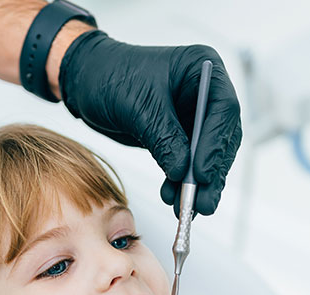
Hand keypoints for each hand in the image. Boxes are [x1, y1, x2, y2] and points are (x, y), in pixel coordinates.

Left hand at [58, 31, 241, 216]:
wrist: (86, 82)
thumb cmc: (110, 77)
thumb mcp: (138, 107)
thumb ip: (164, 138)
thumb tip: (183, 172)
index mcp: (202, 69)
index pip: (223, 110)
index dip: (215, 145)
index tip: (201, 174)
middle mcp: (204, 92)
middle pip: (221, 138)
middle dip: (212, 174)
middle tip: (202, 203)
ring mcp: (194, 116)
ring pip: (208, 156)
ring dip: (198, 185)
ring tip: (187, 209)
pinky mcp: (180, 136)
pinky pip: (188, 164)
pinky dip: (182, 183)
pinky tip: (172, 198)